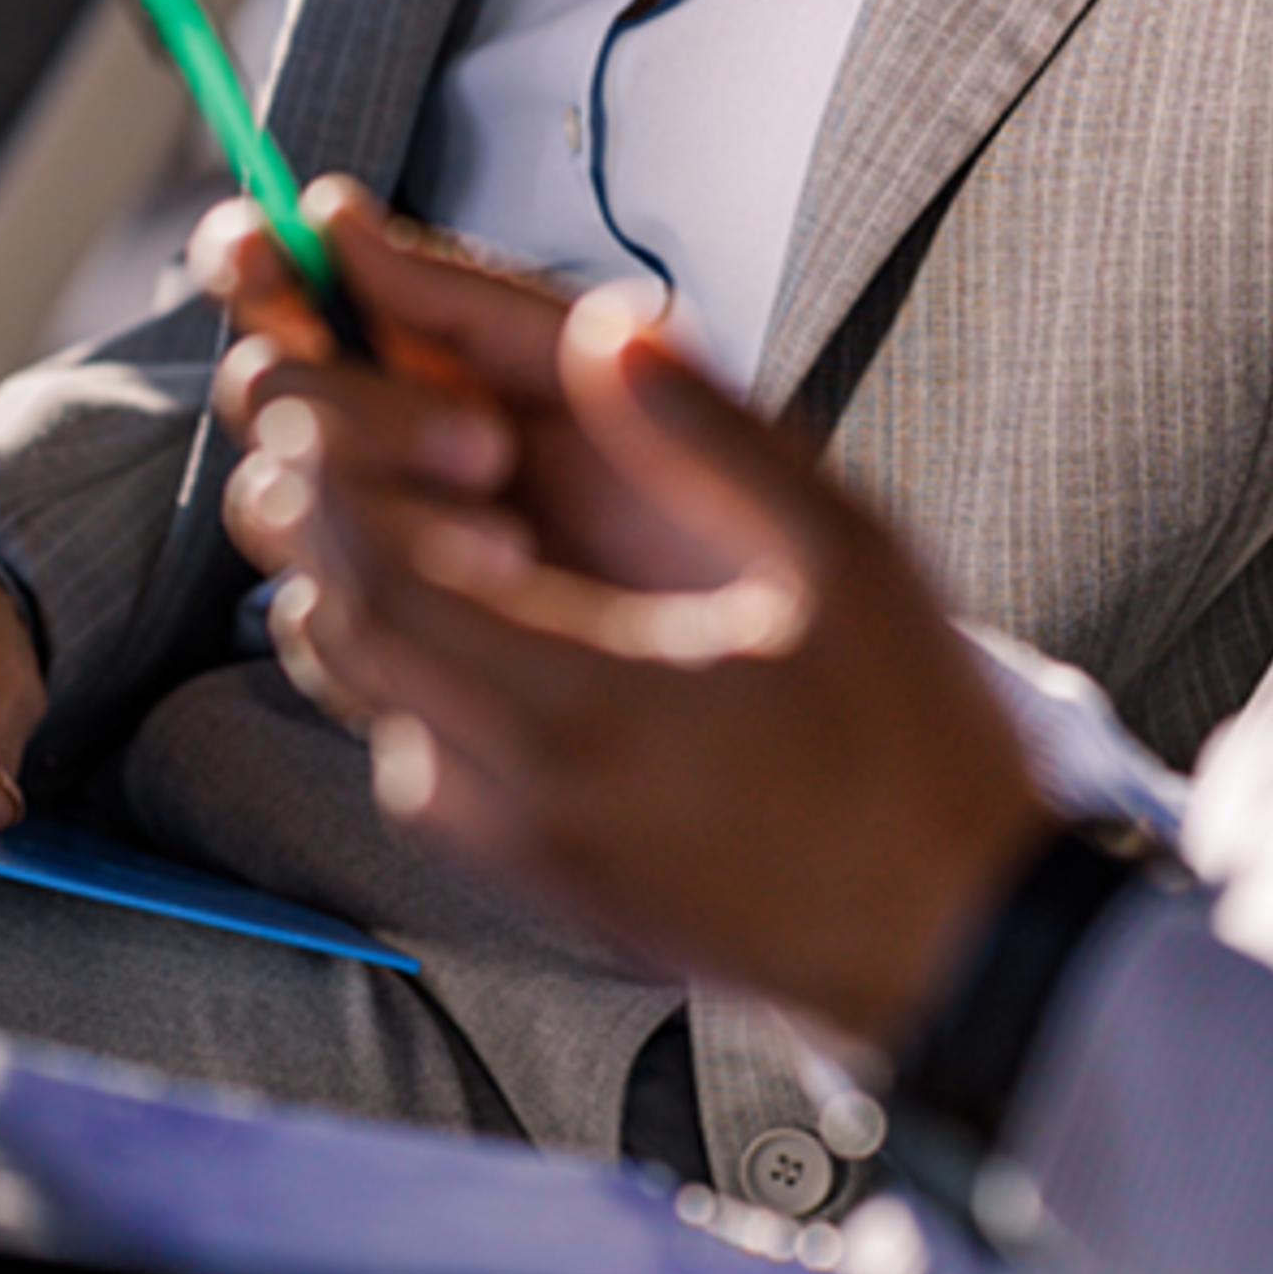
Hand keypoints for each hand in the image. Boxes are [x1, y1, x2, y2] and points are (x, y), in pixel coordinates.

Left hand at [220, 186, 1052, 1052]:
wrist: (959, 948)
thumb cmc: (916, 756)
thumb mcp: (844, 557)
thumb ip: (714, 434)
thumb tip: (607, 325)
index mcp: (585, 708)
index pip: (390, 585)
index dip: (337, 485)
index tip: (313, 402)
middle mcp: (526, 794)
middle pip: (353, 645)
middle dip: (324, 528)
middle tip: (316, 434)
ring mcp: (531, 854)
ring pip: (378, 714)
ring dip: (361, 607)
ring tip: (384, 515)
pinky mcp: (551, 888)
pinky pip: (429, 772)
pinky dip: (414, 686)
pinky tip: (476, 630)